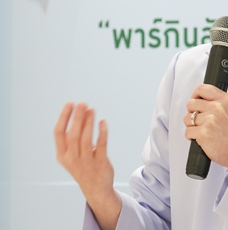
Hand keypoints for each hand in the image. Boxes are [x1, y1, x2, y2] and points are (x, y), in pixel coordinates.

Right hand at [54, 102, 120, 229]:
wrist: (96, 189)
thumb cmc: (83, 166)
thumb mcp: (73, 154)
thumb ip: (74, 136)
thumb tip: (82, 112)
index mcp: (62, 155)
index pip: (59, 133)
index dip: (64, 117)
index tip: (70, 103)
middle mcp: (72, 159)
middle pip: (72, 135)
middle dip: (77, 117)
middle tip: (82, 103)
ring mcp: (86, 162)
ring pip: (86, 139)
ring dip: (88, 123)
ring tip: (92, 109)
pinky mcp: (100, 164)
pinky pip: (101, 145)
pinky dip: (102, 132)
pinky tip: (103, 122)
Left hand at [184, 85, 227, 170]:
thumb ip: (217, 102)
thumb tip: (200, 99)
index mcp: (225, 100)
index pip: (202, 89)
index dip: (195, 95)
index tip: (196, 100)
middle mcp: (217, 107)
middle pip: (191, 103)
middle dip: (192, 112)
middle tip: (200, 120)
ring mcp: (209, 119)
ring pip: (187, 118)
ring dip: (192, 125)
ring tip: (203, 130)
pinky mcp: (203, 132)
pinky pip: (188, 131)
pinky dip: (192, 136)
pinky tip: (202, 137)